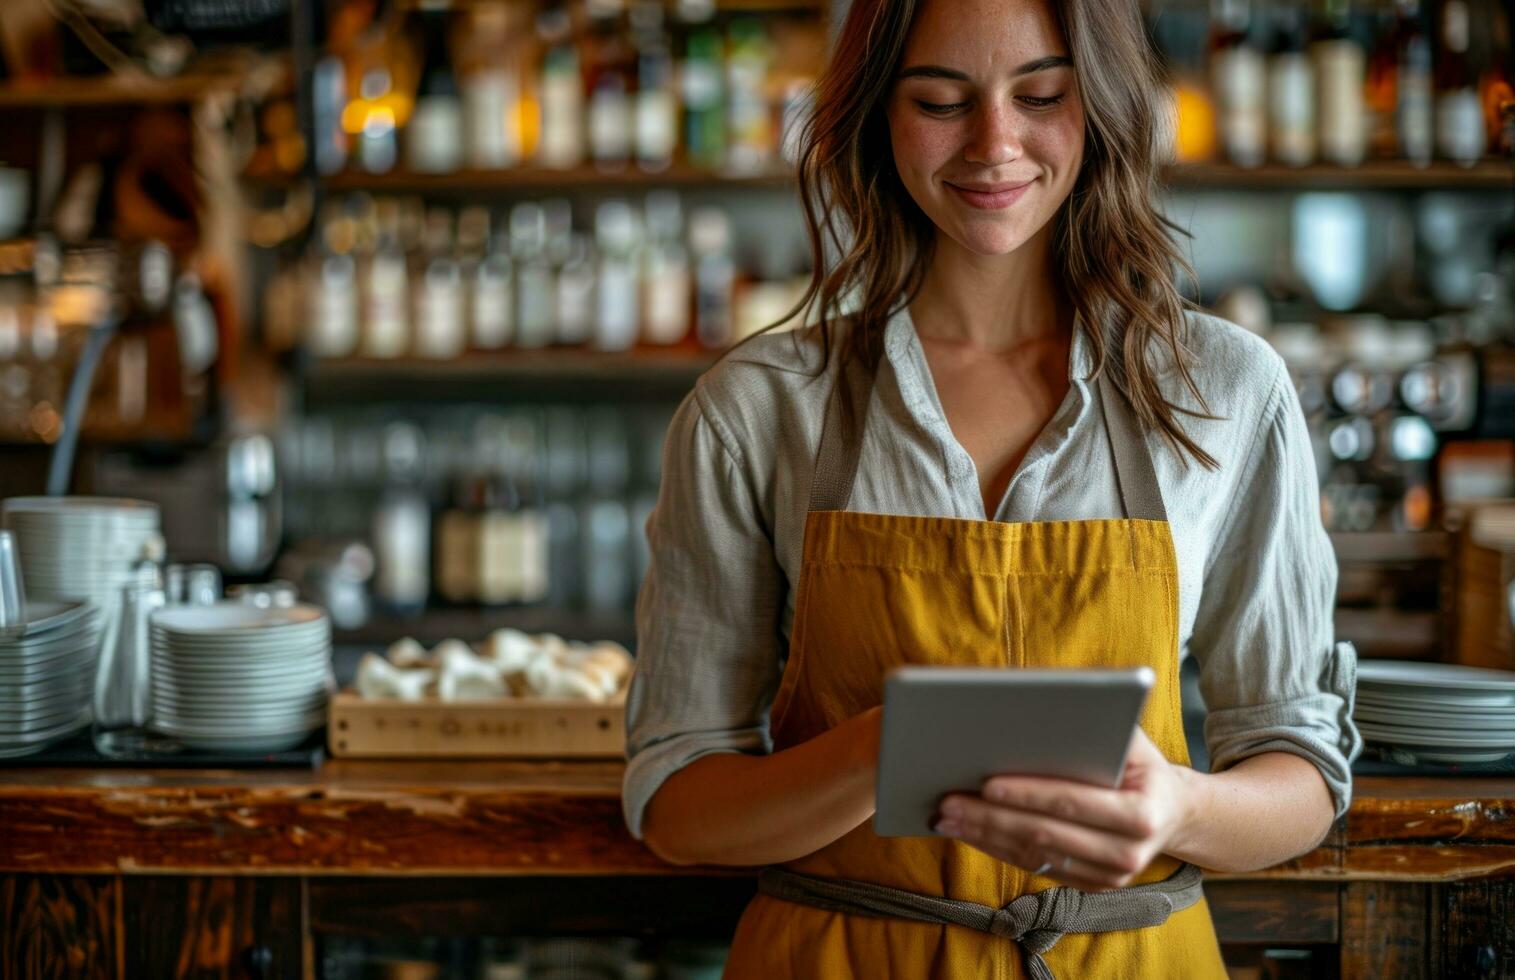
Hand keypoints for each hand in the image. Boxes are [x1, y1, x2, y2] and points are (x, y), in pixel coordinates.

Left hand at [931, 726, 1197, 891]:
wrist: (1173, 812)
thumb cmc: (1141, 763)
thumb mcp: (1132, 739)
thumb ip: (1097, 725)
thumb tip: (1040, 705)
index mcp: (1141, 815)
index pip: (1072, 803)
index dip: (1028, 794)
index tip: (987, 784)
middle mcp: (1128, 854)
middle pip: (1045, 834)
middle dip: (990, 817)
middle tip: (948, 801)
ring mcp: (1109, 877)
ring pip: (1034, 855)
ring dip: (984, 836)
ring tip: (946, 817)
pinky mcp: (1089, 887)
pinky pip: (1035, 867)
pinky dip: (997, 848)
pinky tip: (969, 831)